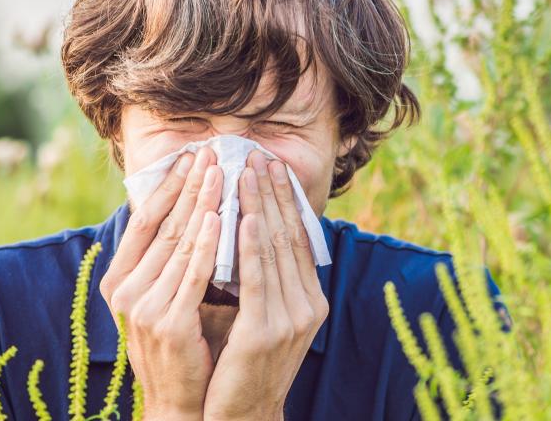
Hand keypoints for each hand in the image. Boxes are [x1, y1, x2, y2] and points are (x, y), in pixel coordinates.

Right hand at [98, 146, 223, 418]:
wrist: (181, 402)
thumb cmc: (182, 345)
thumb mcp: (167, 296)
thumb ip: (174, 260)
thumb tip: (195, 210)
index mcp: (121, 280)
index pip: (145, 221)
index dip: (168, 186)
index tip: (190, 155)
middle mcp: (126, 290)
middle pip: (163, 225)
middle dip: (189, 186)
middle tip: (210, 151)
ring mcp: (144, 307)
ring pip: (180, 244)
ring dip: (203, 204)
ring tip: (220, 172)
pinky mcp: (168, 324)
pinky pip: (193, 275)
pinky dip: (208, 245)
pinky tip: (221, 218)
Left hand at [202, 151, 328, 420]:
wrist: (241, 417)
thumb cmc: (243, 367)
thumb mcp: (261, 317)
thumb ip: (263, 281)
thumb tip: (252, 233)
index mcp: (309, 300)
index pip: (298, 239)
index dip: (286, 201)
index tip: (273, 166)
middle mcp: (307, 306)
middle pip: (290, 237)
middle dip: (275, 194)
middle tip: (260, 156)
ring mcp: (290, 319)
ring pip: (275, 251)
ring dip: (262, 207)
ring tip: (249, 173)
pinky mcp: (266, 332)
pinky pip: (258, 279)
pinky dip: (254, 246)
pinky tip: (247, 218)